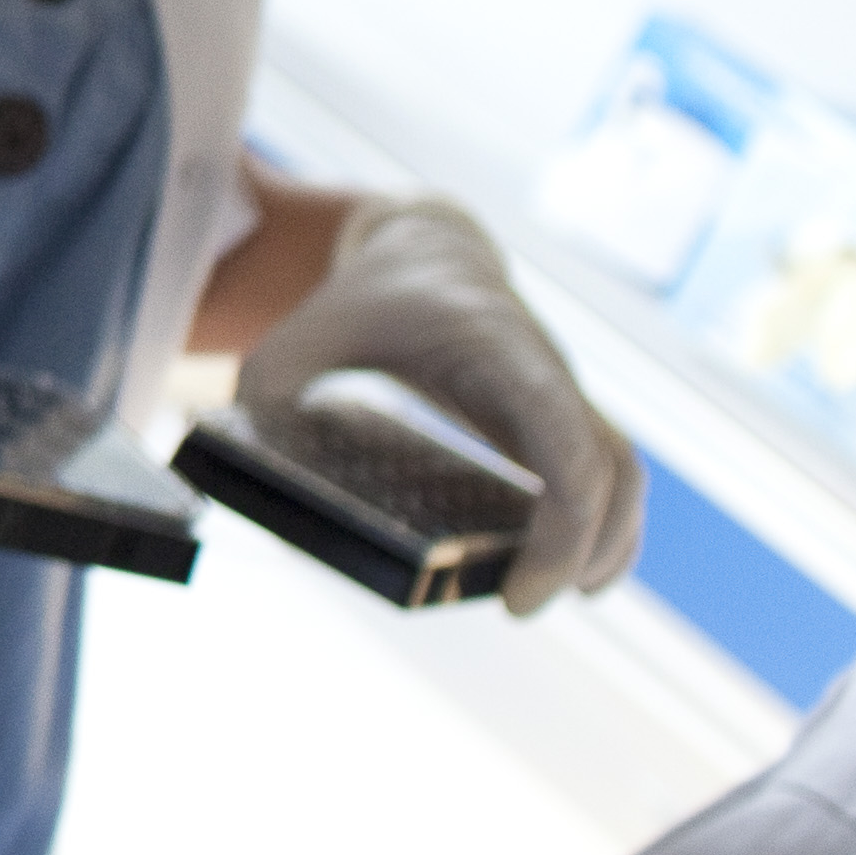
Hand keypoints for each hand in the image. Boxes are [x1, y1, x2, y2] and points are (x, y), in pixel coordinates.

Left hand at [240, 196, 641, 611]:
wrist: (430, 249)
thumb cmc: (371, 297)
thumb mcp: (307, 328)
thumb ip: (269, 383)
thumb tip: (232, 457)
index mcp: (497, 350)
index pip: (561, 436)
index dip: (563, 522)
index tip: (524, 588)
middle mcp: (547, 374)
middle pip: (611, 468)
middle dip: (588, 548)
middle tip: (520, 605)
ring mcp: (560, 395)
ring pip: (623, 472)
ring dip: (609, 543)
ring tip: (544, 596)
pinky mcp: (557, 416)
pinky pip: (604, 473)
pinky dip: (600, 526)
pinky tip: (565, 573)